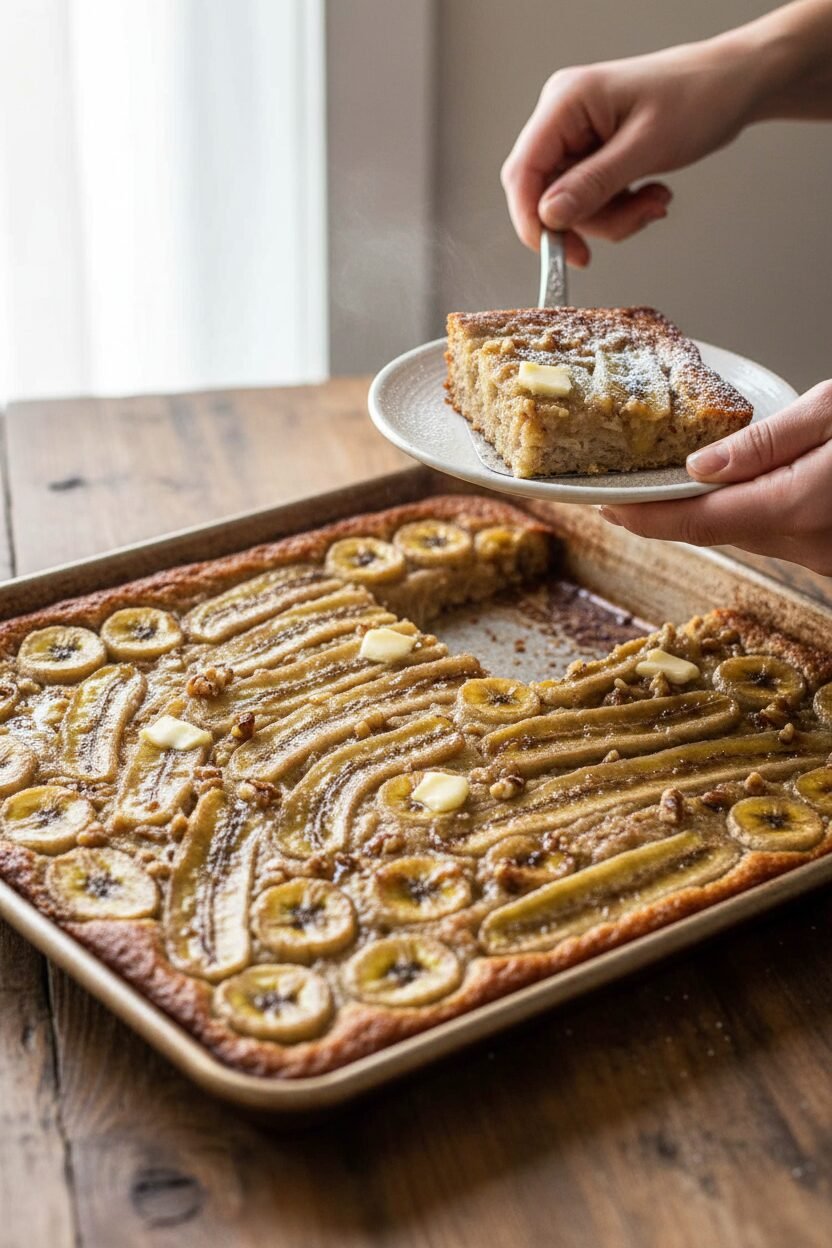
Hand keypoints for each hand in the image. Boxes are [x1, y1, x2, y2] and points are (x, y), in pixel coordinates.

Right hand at [501, 35, 766, 263]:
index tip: (557, 254)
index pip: (523, 171)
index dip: (531, 219)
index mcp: (566, 102)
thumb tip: (550, 217)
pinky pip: (591, 199)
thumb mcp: (646, 146)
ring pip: (572, 205)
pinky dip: (621, 209)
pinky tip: (651, 194)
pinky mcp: (594, 153)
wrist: (734, 85)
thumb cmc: (700, 97)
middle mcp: (564, 118)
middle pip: (547, 194)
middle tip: (636, 218)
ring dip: (614, 216)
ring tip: (654, 200)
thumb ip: (594, 184)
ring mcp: (578, 136)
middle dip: (590, 219)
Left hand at [598, 381, 831, 574]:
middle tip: (622, 493)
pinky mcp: (829, 549)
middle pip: (715, 529)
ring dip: (706, 511)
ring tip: (666, 486)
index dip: (646, 516)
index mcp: (796, 507)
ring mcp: (818, 554)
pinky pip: (772, 531)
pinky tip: (732, 488)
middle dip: (667, 511)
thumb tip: (700, 465)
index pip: (698, 521)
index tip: (608, 504)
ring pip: (743, 532)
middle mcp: (805, 544)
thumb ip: (766, 440)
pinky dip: (744, 510)